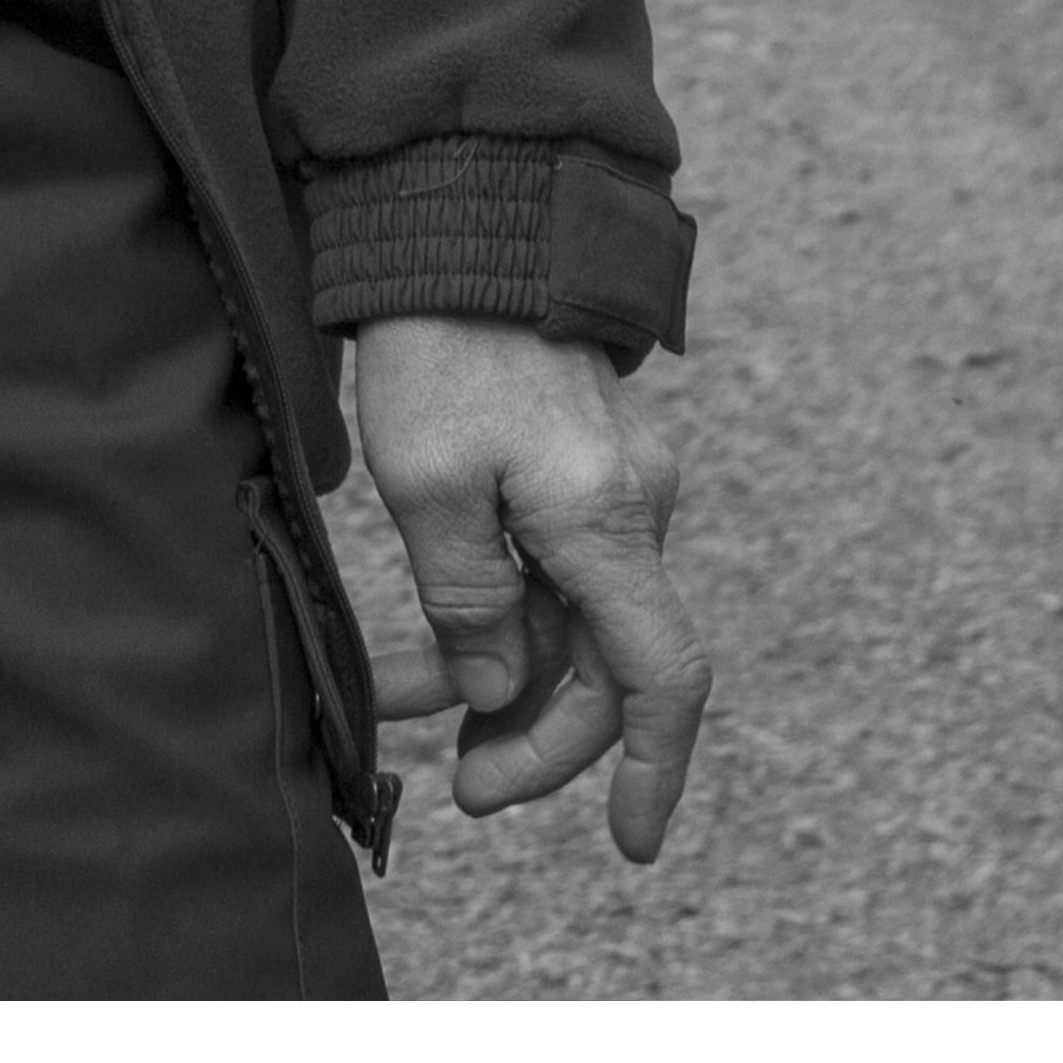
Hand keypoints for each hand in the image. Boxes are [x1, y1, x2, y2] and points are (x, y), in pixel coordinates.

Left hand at [341, 315, 707, 863]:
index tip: (628, 843)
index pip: (661, 677)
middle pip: (607, 666)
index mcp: (606, 520)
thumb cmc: (439, 344)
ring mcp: (616, 484)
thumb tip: (500, 688)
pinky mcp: (584, 465)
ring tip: (401, 708)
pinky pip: (558, 571)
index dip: (649, 770)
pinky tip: (434, 647)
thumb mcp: (425, 482)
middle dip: (533, 736)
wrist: (467, 219)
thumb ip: (468, 601)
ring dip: (496, 677)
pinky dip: (500, 618)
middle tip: (456, 785)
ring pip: (571, 622)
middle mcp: (634, 507)